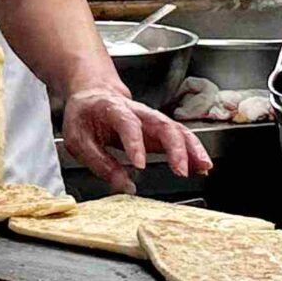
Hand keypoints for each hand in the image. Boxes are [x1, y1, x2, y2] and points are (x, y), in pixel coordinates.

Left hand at [63, 86, 212, 191]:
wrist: (94, 94)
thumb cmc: (84, 116)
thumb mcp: (78, 140)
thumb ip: (100, 163)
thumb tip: (124, 186)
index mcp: (112, 109)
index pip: (127, 123)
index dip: (135, 143)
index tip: (140, 165)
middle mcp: (137, 111)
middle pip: (161, 124)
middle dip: (175, 147)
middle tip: (180, 171)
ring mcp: (151, 119)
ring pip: (177, 128)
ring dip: (192, 147)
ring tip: (203, 167)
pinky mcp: (159, 129)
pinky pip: (180, 136)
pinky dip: (193, 150)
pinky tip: (202, 166)